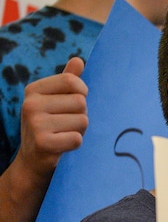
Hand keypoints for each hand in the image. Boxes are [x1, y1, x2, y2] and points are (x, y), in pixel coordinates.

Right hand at [17, 56, 87, 183]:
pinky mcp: (43, 143)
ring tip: (64, 135)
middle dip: (81, 115)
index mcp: (33, 90)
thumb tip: (79, 60)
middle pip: (81, 102)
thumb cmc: (49, 127)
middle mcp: (31, 104)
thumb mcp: (53, 101)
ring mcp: (35, 124)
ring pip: (82, 121)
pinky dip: (75, 144)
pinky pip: (77, 139)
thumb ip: (66, 82)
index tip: (74, 103)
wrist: (32, 161)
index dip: (82, 92)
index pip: (71, 81)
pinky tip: (63, 146)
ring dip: (79, 130)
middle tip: (67, 125)